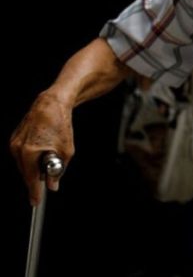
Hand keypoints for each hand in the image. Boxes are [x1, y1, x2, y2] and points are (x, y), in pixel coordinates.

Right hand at [9, 91, 74, 205]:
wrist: (51, 104)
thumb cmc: (60, 124)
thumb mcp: (66, 151)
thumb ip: (58, 171)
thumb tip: (53, 184)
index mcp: (29, 152)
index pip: (30, 179)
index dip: (34, 192)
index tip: (35, 201)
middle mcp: (17, 148)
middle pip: (25, 173)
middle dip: (36, 177)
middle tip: (48, 179)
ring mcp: (14, 143)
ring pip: (23, 164)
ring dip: (34, 166)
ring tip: (48, 155)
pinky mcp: (14, 138)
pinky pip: (21, 155)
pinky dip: (31, 157)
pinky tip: (42, 148)